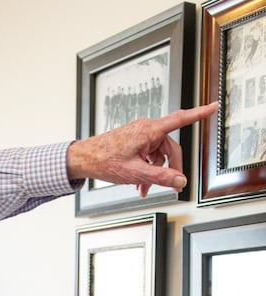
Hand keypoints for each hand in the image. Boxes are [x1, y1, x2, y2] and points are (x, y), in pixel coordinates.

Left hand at [66, 102, 217, 196]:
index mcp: (149, 131)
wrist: (82, 158)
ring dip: (154, 173)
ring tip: (143, 188)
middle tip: (170, 187)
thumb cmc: (103, 160)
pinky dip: (146, 169)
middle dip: (169, 170)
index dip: (199, 113)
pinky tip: (138, 183)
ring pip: (158, 155)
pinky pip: (147, 155)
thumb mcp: (135, 173)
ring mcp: (139, 135)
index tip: (214, 106)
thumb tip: (180, 181)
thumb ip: (160, 178)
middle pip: (169, 149)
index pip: (180, 119)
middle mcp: (145, 129)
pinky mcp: (133, 141)